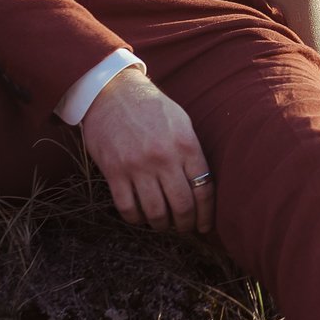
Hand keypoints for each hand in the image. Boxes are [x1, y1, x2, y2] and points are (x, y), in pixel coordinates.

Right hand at [77, 67, 214, 233]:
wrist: (112, 92)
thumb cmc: (151, 107)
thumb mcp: (182, 122)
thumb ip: (192, 152)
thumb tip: (202, 185)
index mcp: (186, 145)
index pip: (204, 189)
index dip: (206, 214)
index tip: (204, 226)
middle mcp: (164, 158)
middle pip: (181, 206)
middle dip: (185, 224)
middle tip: (183, 228)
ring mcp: (138, 166)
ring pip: (155, 212)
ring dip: (161, 225)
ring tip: (162, 224)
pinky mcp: (114, 171)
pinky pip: (127, 207)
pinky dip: (135, 218)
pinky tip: (139, 217)